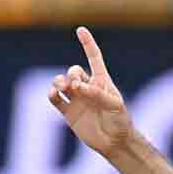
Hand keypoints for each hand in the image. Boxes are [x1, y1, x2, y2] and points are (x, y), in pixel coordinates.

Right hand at [48, 27, 132, 157]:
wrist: (115, 143)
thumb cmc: (120, 122)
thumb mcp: (115, 105)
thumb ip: (98, 94)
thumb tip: (77, 87)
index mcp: (102, 82)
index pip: (94, 58)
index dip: (87, 44)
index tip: (81, 30)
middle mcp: (88, 88)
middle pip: (73, 71)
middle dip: (72, 75)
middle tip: (77, 86)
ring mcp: (77, 99)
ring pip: (61, 82)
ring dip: (59, 81)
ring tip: (63, 88)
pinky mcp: (68, 112)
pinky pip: (55, 98)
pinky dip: (51, 93)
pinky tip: (54, 93)